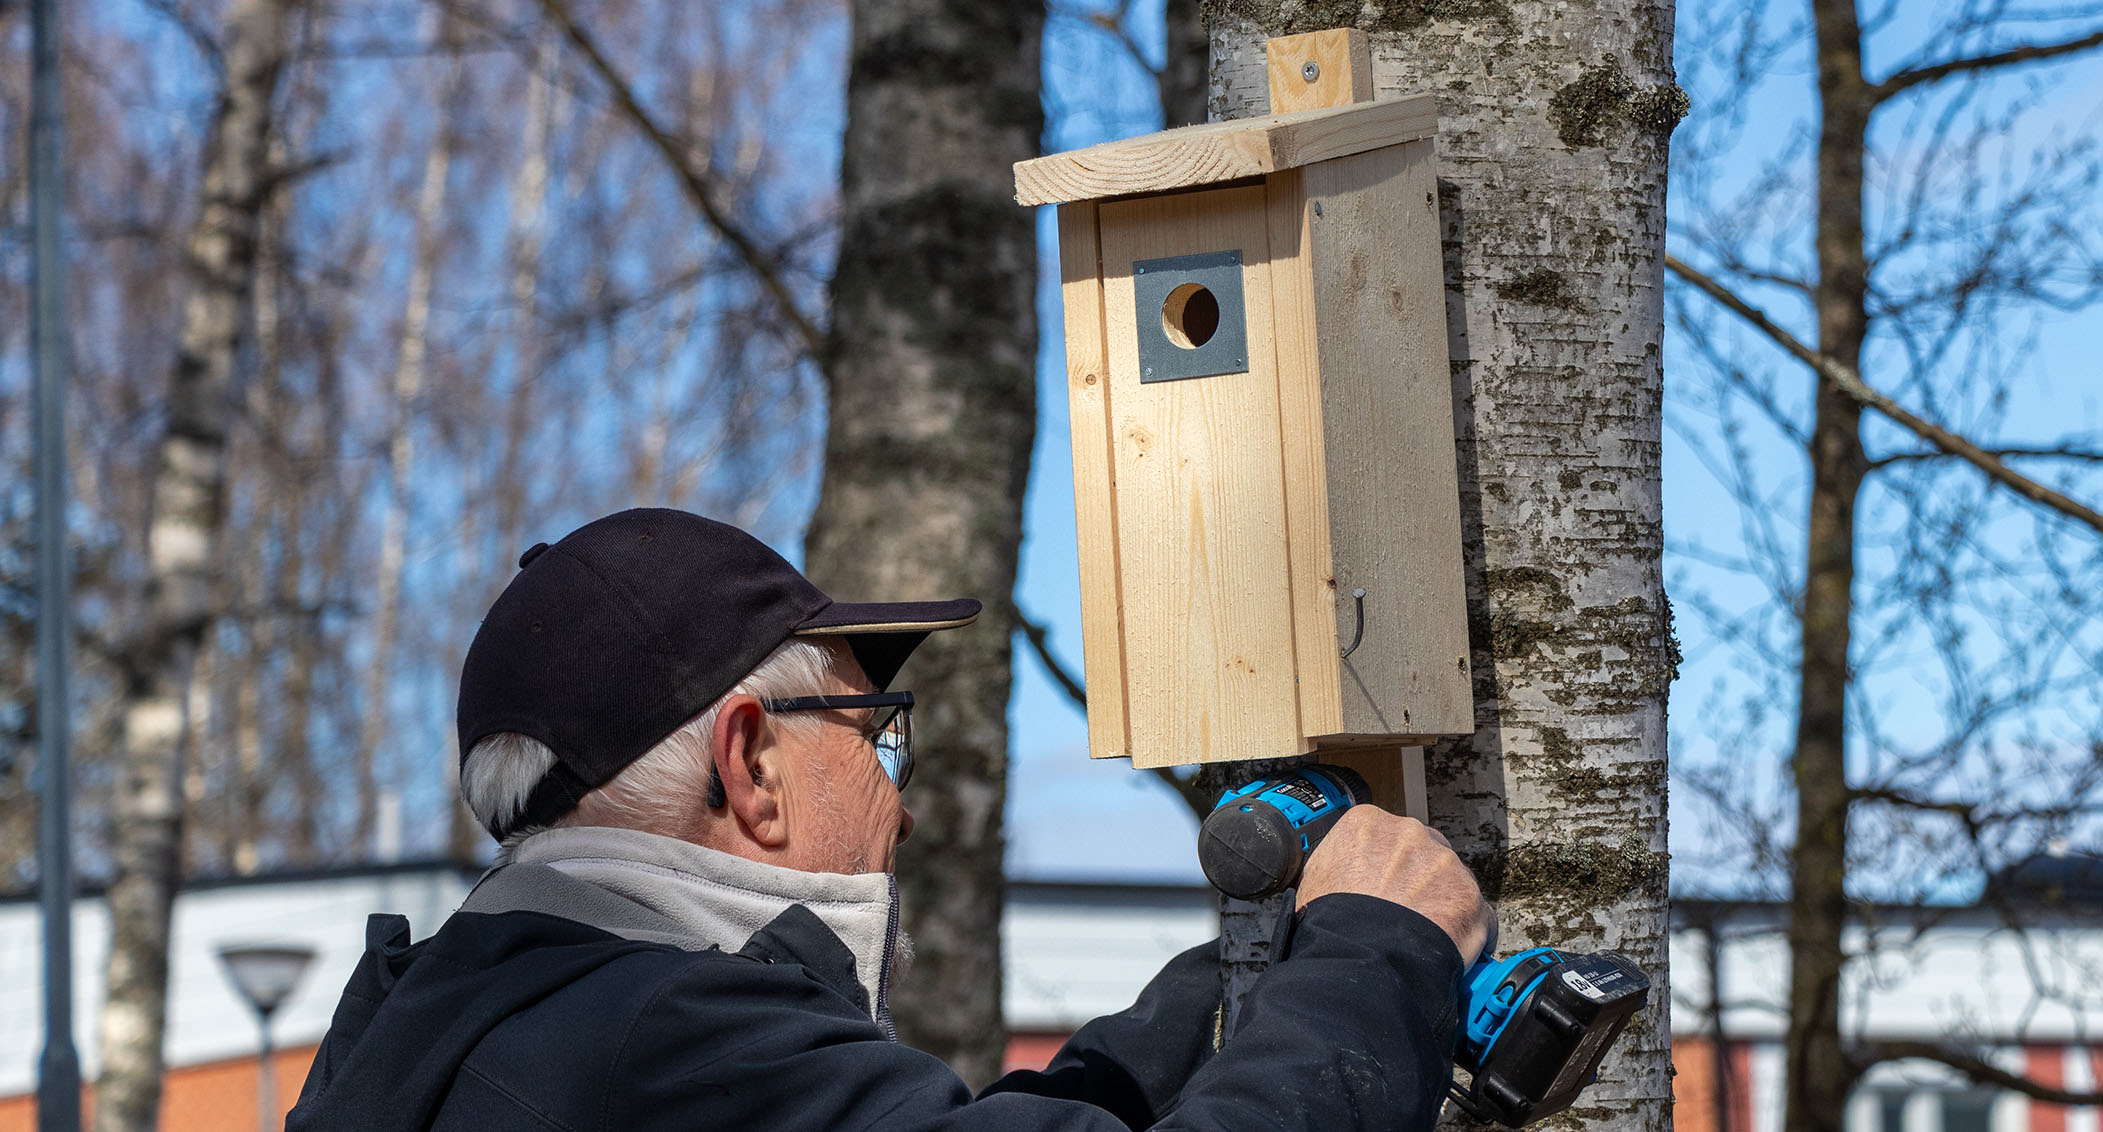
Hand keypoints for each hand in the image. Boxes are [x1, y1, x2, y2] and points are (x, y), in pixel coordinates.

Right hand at [1295, 806, 1492, 963]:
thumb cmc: (1329, 924)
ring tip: (1418, 936)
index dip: (1382, 865)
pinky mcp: (1470, 897)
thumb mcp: (1313, 880)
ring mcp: (1445, 863)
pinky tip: (1443, 949)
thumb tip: (1341, 877)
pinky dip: (1464, 932)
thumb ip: (1337, 864)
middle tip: (1400, 912)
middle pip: (1421, 853)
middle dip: (1416, 879)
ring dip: (1440, 904)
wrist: (1356, 957)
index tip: (1380, 886)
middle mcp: (1410, 834)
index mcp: (1367, 823)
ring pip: (1450, 881)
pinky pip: (1475, 914)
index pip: (1384, 837)